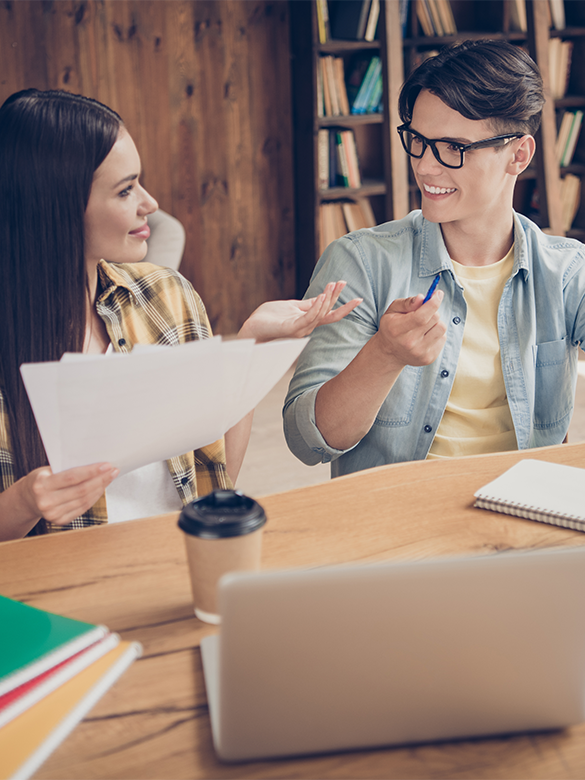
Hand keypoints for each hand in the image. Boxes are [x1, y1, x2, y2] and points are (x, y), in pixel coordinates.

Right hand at [19, 462, 118, 525]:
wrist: (27, 499)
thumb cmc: (41, 480)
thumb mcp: (47, 470)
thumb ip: (66, 469)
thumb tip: (95, 464)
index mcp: (41, 485)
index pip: (72, 477)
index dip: (91, 471)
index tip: (107, 465)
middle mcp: (46, 501)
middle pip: (81, 490)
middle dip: (100, 480)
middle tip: (113, 471)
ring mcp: (53, 514)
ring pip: (84, 500)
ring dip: (100, 488)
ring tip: (109, 478)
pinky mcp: (60, 521)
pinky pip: (82, 508)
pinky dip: (94, 498)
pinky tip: (100, 489)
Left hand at [238, 281, 361, 342]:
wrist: (252, 328)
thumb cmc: (269, 318)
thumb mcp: (292, 307)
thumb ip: (307, 304)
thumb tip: (322, 296)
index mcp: (308, 321)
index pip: (330, 313)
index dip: (342, 303)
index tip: (352, 291)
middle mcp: (307, 327)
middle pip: (328, 313)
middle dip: (336, 297)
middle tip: (343, 283)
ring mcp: (300, 329)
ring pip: (320, 314)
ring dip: (327, 299)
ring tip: (332, 285)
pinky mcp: (291, 329)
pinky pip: (308, 318)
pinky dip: (316, 308)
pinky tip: (321, 296)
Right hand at [376, 289, 446, 369]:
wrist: (389, 353)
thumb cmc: (392, 327)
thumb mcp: (392, 311)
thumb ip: (407, 302)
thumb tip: (422, 298)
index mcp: (397, 329)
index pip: (421, 317)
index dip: (433, 303)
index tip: (438, 294)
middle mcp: (409, 343)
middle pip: (434, 319)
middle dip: (432, 311)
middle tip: (423, 313)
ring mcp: (420, 353)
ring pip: (441, 328)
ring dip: (435, 323)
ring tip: (424, 326)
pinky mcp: (429, 358)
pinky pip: (443, 338)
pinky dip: (436, 334)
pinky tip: (425, 336)